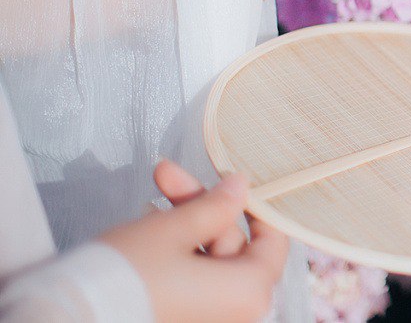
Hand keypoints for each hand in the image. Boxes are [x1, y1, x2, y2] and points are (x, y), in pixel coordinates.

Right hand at [100, 163, 287, 322]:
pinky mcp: (180, 319)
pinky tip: (148, 226)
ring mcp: (206, 319)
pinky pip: (190, 280)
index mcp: (249, 293)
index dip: (255, 205)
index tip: (232, 180)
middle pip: (231, 245)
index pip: (274, 241)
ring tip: (151, 198)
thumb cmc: (125, 278)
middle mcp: (235, 314)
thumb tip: (240, 186)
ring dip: (182, 224)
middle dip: (199, 205)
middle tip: (166, 174)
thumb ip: (215, 206)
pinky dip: (175, 253)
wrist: (65, 318)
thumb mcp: (174, 229)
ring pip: (207, 259)